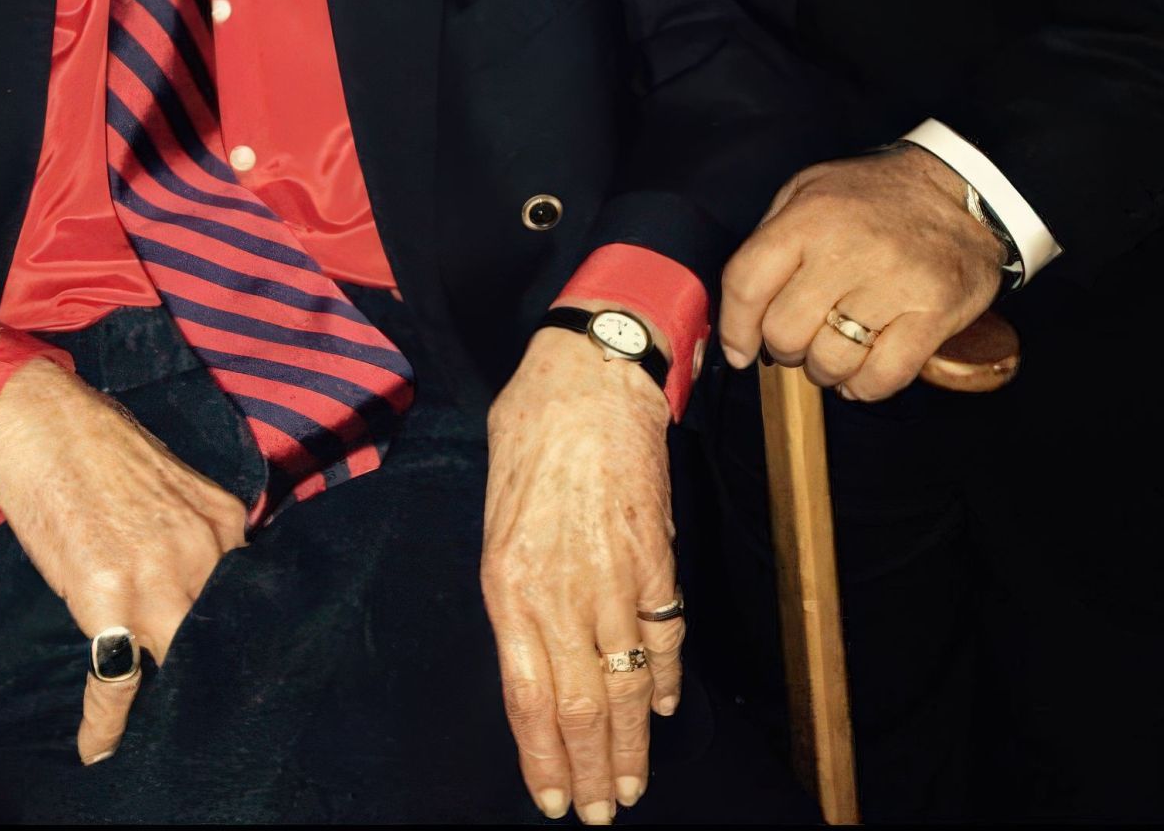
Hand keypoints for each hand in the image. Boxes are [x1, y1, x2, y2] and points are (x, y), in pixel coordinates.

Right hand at [0, 357, 247, 764]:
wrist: (43, 422)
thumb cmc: (100, 450)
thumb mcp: (172, 486)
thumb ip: (196, 534)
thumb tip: (199, 584)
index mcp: (223, 519)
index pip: (245, 599)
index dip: (234, 638)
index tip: (232, 668)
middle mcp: (204, 548)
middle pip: (219, 636)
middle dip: (210, 673)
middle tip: (200, 708)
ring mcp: (158, 573)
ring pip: (176, 660)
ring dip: (164, 696)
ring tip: (155, 726)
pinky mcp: (108, 594)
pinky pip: (117, 677)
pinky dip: (107, 719)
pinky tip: (100, 743)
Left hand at [482, 325, 679, 823]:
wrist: (586, 375)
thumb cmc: (530, 436)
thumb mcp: (497, 517)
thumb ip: (515, 590)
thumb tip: (535, 653)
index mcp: (507, 582)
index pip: (526, 698)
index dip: (544, 758)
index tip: (556, 800)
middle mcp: (557, 588)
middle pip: (579, 704)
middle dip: (593, 767)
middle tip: (605, 811)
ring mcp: (610, 573)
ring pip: (625, 680)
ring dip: (631, 740)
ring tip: (633, 783)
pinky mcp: (655, 552)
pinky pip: (664, 631)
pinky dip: (666, 675)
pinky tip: (662, 706)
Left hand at [719, 145, 1004, 399]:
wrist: (960, 190)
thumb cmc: (875, 196)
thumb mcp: (809, 190)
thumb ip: (771, 238)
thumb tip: (740, 306)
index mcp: (810, 218)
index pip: (746, 283)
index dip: (734, 327)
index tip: (738, 349)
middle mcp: (848, 250)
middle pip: (785, 332)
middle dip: (784, 349)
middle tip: (800, 340)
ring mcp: (894, 284)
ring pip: (831, 361)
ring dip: (825, 370)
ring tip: (834, 352)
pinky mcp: (934, 313)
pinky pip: (883, 376)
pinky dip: (865, 386)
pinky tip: (863, 371)